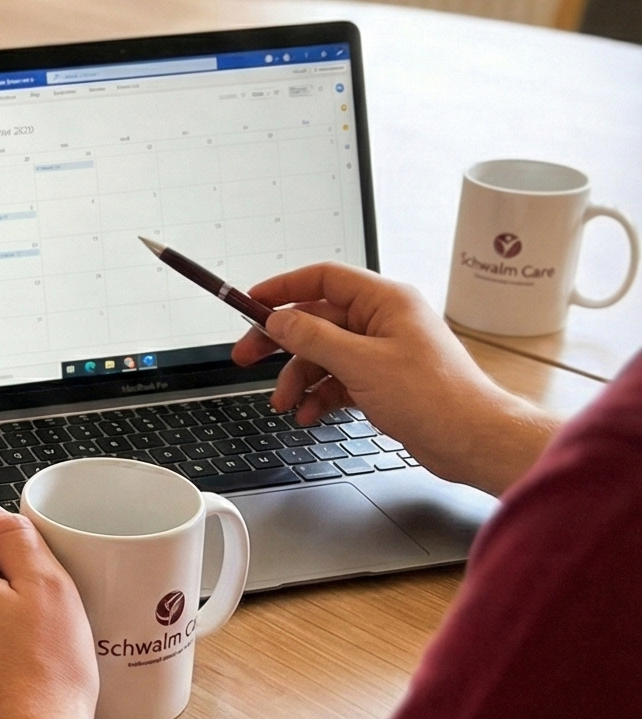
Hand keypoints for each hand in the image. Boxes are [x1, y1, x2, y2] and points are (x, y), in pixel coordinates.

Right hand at [232, 262, 557, 495]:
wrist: (473, 440)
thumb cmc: (437, 398)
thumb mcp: (362, 363)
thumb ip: (314, 338)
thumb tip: (281, 320)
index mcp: (386, 301)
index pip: (324, 279)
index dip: (284, 288)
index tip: (252, 302)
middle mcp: (385, 321)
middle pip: (318, 320)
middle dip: (281, 342)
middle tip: (247, 356)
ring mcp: (385, 352)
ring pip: (325, 355)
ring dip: (300, 378)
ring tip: (285, 403)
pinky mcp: (385, 381)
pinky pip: (340, 379)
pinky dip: (321, 395)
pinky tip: (310, 413)